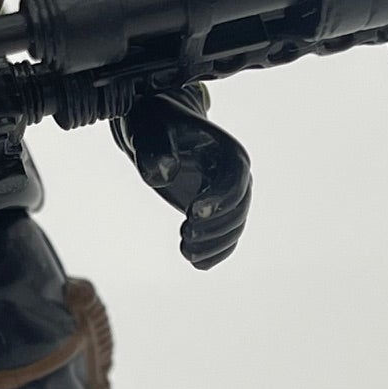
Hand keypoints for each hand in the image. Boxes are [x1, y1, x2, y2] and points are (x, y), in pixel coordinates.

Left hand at [113, 88, 251, 269]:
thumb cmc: (154, 127)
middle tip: (184, 235)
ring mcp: (229, 196)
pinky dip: (214, 253)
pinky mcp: (217, 212)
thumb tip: (164, 175)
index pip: (235, 182)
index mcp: (228, 153)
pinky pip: (226, 239)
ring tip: (185, 250)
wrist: (156, 132)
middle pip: (238, 210)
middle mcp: (236, 176)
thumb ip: (155, 150)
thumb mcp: (150, 132)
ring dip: (213, 245)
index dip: (219, 201)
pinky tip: (195, 262)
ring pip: (234, 229)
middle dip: (214, 228)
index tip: (192, 214)